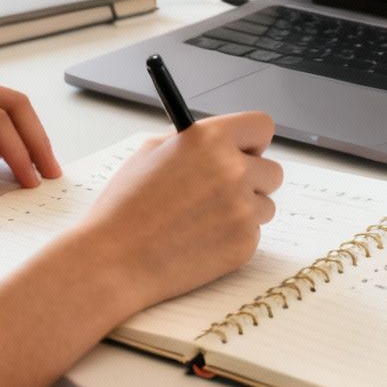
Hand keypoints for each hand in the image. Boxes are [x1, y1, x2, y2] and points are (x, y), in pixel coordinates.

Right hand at [73, 112, 283, 311]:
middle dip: (253, 180)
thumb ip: (193, 142)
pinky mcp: (244, 243)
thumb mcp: (150, 153)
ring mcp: (242, 209)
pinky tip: (199, 242)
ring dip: (244, 211)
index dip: (252, 141)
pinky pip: (252, 234)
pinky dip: (232, 238)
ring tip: (202, 221)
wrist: (113, 260)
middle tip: (224, 192)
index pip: (262, 126)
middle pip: (272, 170)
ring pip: (265, 205)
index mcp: (209, 139)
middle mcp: (232, 170)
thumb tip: (221, 141)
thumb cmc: (124, 207)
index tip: (244, 152)